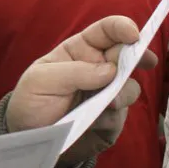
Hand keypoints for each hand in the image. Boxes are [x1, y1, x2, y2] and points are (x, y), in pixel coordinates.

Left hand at [6, 16, 156, 164]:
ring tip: (106, 104)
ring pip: (131, 87)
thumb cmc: (30, 102)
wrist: (28, 140)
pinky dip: (111, 118)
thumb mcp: (40, 81)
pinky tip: (93, 123)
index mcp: (79, 52)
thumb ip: (73, 72)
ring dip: (123, 93)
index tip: (134, 36)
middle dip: (137, 57)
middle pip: (128, 55)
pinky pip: (122, 116)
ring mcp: (107, 94)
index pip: (106, 32)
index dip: (122, 27)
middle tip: (139, 64)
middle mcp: (97, 70)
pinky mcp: (111, 119)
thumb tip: (111, 70)